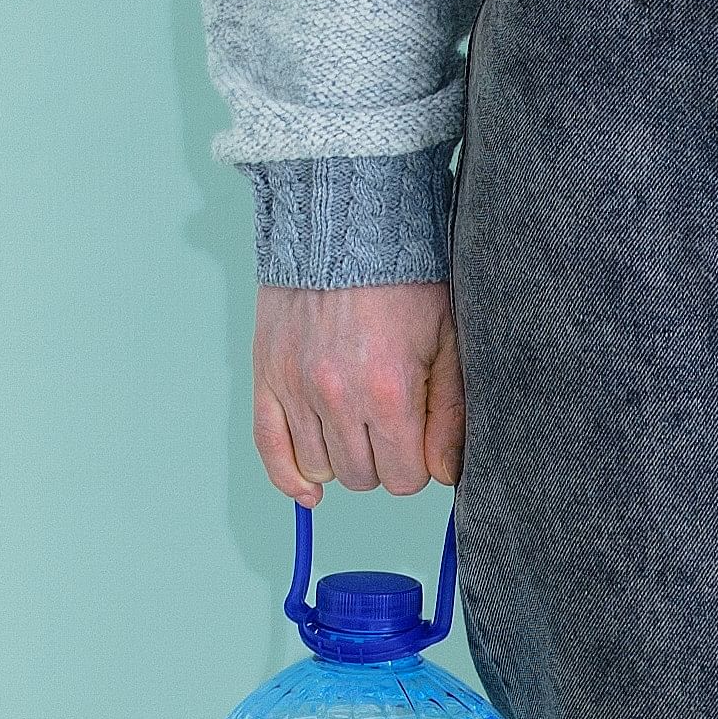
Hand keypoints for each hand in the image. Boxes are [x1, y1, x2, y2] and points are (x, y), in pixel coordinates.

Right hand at [250, 282, 465, 506]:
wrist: (345, 229)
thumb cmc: (404, 281)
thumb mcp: (447, 343)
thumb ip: (451, 415)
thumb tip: (447, 474)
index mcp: (389, 391)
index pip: (404, 478)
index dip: (417, 465)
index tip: (419, 441)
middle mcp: (338, 396)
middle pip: (363, 477)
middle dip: (383, 461)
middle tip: (391, 427)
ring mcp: (296, 387)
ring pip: (322, 468)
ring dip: (343, 459)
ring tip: (358, 426)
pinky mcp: (266, 376)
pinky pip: (270, 448)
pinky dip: (289, 477)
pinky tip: (309, 489)